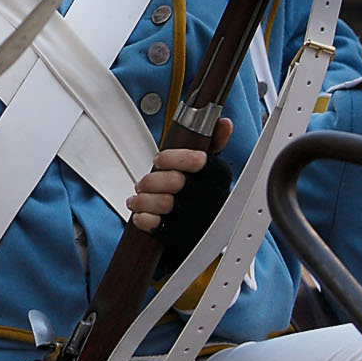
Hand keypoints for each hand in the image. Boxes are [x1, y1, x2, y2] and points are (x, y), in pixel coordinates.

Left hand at [126, 118, 232, 232]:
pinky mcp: (182, 237)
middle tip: (143, 183)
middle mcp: (211, 198)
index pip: (196, 160)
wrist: (203, 236)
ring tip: (137, 198)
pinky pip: (158, 227)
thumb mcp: (211, 168)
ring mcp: (197, 219)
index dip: (172, 158)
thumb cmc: (202, 195)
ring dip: (143, 200)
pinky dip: (144, 219)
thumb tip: (223, 123)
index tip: (159, 160)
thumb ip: (214, 143)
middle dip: (151, 180)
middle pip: (175, 182)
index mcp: (218, 177)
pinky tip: (141, 215)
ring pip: (164, 204)